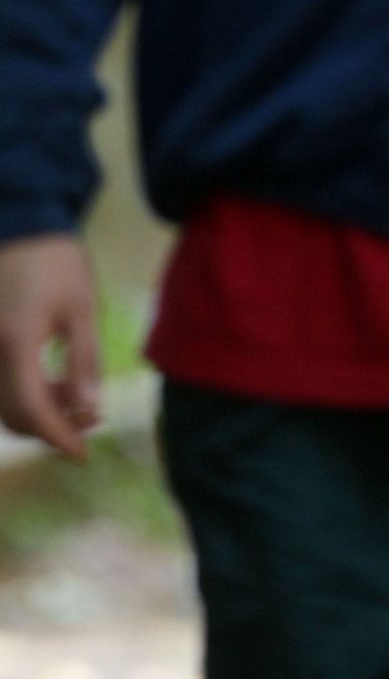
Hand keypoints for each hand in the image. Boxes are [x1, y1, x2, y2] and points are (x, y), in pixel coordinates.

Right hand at [0, 235, 99, 460]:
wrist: (19, 224)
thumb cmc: (55, 262)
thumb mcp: (80, 309)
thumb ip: (83, 363)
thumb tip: (89, 411)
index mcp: (15, 344)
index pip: (31, 411)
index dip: (57, 437)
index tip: (82, 454)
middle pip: (12, 415)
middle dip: (50, 427)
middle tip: (88, 422)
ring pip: (1, 404)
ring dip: (37, 412)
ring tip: (76, 400)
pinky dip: (22, 394)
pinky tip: (52, 384)